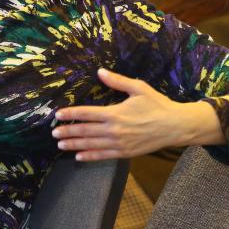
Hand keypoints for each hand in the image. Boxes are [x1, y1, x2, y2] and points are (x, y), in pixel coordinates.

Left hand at [53, 68, 223, 160]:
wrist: (176, 126)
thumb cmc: (157, 105)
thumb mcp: (138, 88)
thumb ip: (117, 81)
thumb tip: (100, 72)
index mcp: (115, 113)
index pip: (87, 114)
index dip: (71, 114)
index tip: (58, 115)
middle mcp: (115, 130)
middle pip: (85, 131)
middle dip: (68, 132)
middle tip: (53, 133)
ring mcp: (120, 144)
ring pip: (92, 145)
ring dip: (74, 145)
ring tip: (60, 145)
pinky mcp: (126, 153)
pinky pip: (104, 156)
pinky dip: (90, 157)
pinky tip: (79, 157)